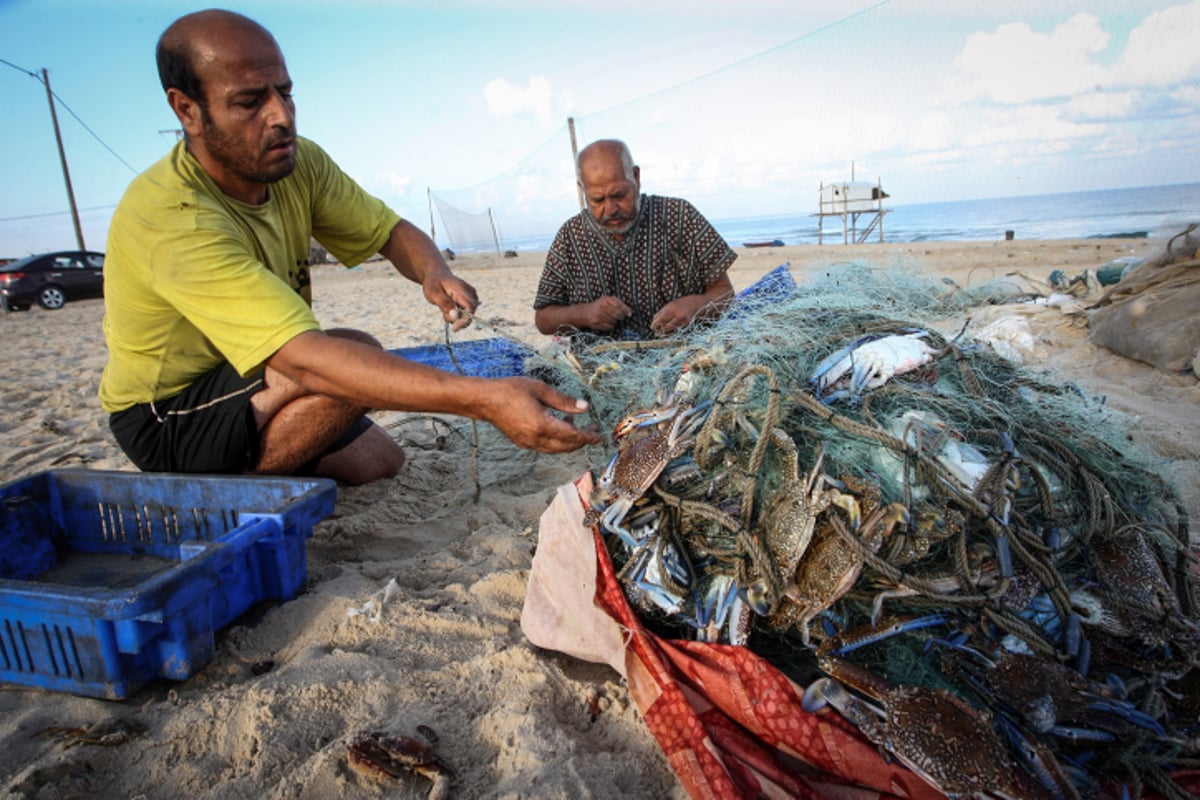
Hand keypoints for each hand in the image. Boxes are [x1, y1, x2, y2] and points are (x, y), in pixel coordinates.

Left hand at [424, 271, 479, 330]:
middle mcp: (470, 292)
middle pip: (471, 313)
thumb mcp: (433, 292)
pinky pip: (466, 312)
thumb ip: (444, 303)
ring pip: (468, 314)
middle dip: (458, 319)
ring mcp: (472, 296)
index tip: (454, 328)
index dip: (465, 320)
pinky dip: (457, 314)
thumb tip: (455, 316)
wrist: (437, 275)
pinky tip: (449, 307)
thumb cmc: (434, 283)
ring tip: (444, 308)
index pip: (470, 307)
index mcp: (461, 289)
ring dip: (456, 317)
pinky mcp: (470, 300)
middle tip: (443, 314)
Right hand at [485, 378, 602, 452]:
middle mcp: (535, 438)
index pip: (572, 436)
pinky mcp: (523, 442)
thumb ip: (563, 400)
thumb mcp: (540, 389)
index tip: (599, 436)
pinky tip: (558, 426)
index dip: (587, 437)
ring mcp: (528, 443)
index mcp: (541, 425)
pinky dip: (557, 440)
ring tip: (575, 424)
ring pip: (556, 449)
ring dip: (569, 440)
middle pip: (566, 446)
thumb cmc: (510, 390)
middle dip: (581, 440)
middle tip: (592, 429)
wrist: (484, 400)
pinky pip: (546, 446)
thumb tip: (584, 408)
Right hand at [585, 296, 632, 331]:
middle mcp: (602, 307)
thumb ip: (618, 303)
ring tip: (611, 319)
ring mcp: (599, 315)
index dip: (626, 310)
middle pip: (617, 314)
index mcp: (605, 299)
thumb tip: (629, 312)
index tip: (629, 314)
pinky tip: (608, 323)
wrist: (585, 313)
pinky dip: (611, 326)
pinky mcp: (596, 323)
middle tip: (621, 317)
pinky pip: (609, 327)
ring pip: (614, 321)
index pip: (619, 305)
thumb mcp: (607, 300)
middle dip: (621, 317)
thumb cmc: (600, 306)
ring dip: (615, 322)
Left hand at [650, 296, 698, 335]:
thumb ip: (662, 312)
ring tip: (659, 333)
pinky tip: (667, 332)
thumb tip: (654, 320)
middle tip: (655, 331)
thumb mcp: (671, 304)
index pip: (661, 318)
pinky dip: (671, 331)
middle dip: (660, 329)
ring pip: (671, 328)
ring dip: (664, 331)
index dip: (655, 324)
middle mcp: (678, 315)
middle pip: (666, 325)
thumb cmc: (682, 302)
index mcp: (673, 308)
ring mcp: (683, 321)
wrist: (698, 304)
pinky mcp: (686, 324)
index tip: (652, 326)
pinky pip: (676, 329)